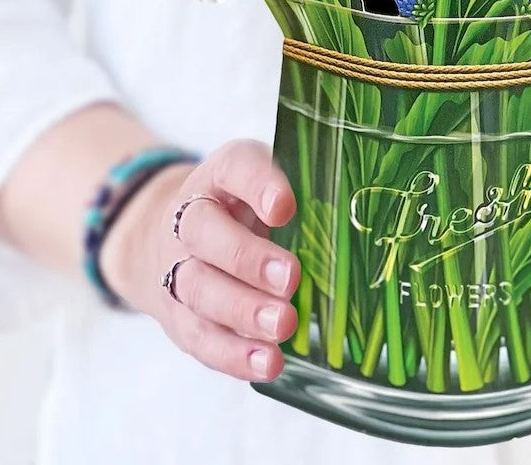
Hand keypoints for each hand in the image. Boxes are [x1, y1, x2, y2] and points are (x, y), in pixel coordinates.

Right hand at [100, 140, 299, 383]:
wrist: (176, 236)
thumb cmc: (243, 205)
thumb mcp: (267, 182)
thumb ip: (302, 189)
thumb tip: (354, 217)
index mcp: (220, 174)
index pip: (235, 167)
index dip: (258, 186)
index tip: (285, 207)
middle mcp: (190, 216)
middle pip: (205, 234)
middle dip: (248, 259)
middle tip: (290, 277)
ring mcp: (177, 267)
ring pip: (200, 289)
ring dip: (242, 311)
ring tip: (283, 325)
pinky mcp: (177, 316)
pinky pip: (200, 337)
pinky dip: (233, 354)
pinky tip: (267, 363)